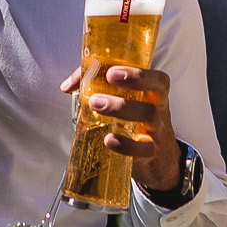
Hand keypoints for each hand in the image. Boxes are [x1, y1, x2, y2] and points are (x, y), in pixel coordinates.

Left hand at [63, 62, 182, 194]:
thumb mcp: (124, 98)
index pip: (157, 78)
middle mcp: (159, 108)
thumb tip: (67, 86)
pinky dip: (127, 146)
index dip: (138, 74)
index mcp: (154, 91)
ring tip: (95, 106)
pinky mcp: (151, 151)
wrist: (160, 155)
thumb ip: (95, 84)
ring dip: (120, 110)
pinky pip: (144, 149)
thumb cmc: (136, 116)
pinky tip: (109, 140)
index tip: (111, 72)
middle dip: (126, 91)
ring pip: (148, 116)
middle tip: (96, 94)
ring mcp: (157, 130)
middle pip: (153, 96)